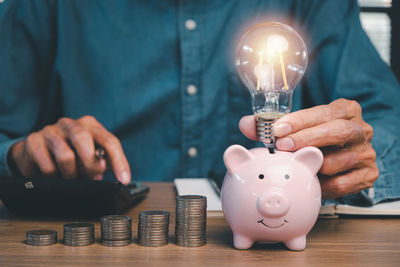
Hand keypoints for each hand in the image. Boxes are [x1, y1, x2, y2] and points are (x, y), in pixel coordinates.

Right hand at [9, 116, 130, 184]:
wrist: (35, 153)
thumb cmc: (71, 155)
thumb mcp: (91, 157)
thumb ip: (103, 162)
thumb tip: (108, 171)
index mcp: (90, 125)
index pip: (109, 140)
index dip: (119, 161)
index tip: (123, 180)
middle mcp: (71, 123)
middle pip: (84, 140)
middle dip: (91, 165)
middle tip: (93, 179)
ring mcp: (50, 130)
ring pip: (65, 156)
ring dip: (71, 174)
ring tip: (72, 178)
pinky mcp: (33, 142)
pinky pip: (47, 165)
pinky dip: (54, 176)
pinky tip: (55, 176)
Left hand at [239, 98, 377, 198]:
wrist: (348, 158)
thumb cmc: (319, 138)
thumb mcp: (300, 127)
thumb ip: (272, 126)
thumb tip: (245, 124)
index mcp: (345, 111)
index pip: (323, 112)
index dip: (299, 121)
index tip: (278, 129)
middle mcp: (360, 129)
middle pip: (337, 132)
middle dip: (306, 139)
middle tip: (282, 147)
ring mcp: (366, 153)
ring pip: (338, 161)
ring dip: (312, 165)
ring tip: (295, 167)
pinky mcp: (368, 175)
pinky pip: (342, 184)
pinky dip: (323, 185)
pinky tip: (311, 181)